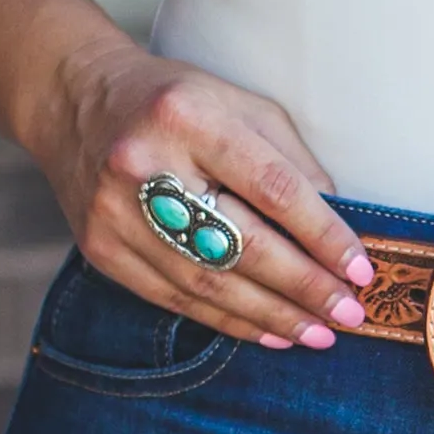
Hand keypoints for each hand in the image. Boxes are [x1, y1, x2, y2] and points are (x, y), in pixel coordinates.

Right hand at [40, 46, 377, 352]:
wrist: (73, 100)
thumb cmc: (175, 100)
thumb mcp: (241, 105)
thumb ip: (292, 161)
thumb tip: (337, 231)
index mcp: (188, 117)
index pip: (272, 187)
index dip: (322, 234)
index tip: (360, 269)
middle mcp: (145, 165)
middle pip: (240, 242)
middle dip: (304, 286)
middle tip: (349, 314)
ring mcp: (115, 213)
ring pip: (207, 281)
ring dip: (271, 315)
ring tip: (318, 333)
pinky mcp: (101, 249)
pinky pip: (174, 298)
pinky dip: (228, 319)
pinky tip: (268, 331)